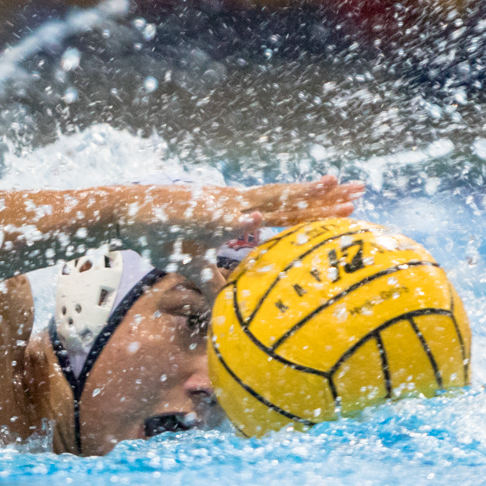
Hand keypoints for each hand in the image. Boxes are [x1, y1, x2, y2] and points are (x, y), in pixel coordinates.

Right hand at [121, 176, 362, 271]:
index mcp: (238, 213)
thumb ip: (211, 278)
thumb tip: (225, 300)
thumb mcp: (191, 262)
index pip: (287, 211)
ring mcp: (220, 206)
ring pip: (266, 200)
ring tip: (328, 186)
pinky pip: (221, 219)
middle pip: (288, 201)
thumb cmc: (158, 236)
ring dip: (296, 195)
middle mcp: (236, 204)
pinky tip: (256, 220)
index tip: (350, 204)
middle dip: (324, 196)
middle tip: (361, 189)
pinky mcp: (195, 214)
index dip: (317, 209)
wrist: (125, 216)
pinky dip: (238, 221)